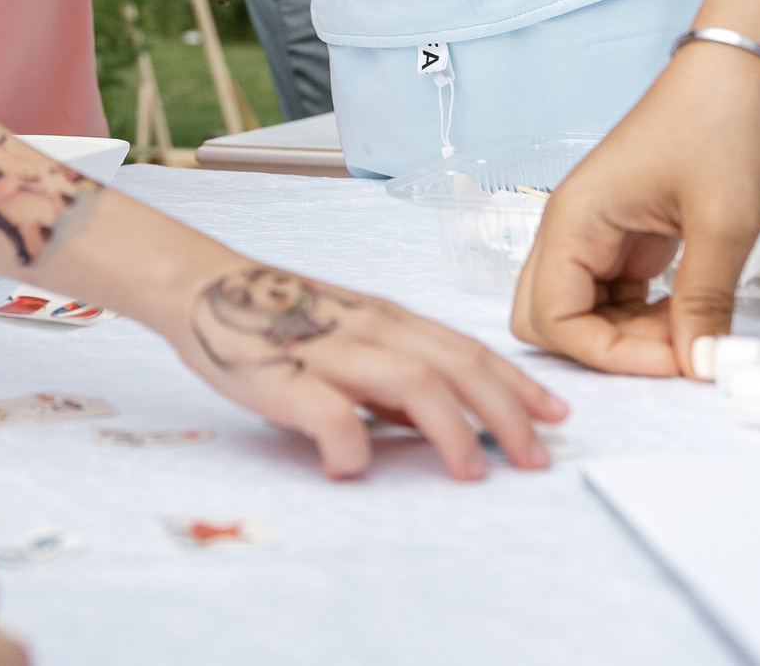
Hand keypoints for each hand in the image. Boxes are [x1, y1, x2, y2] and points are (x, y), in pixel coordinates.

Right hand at [160, 258, 568, 479]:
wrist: (204, 287)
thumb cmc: (277, 317)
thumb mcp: (350, 335)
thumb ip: (393, 374)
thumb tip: (441, 421)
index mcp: (387, 317)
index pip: (469, 350)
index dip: (517, 384)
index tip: (556, 414)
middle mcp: (371, 328)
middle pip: (458, 366)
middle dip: (507, 413)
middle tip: (535, 457)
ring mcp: (332, 350)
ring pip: (414, 383)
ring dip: (453, 429)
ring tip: (471, 471)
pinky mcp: (287, 376)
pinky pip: (332, 416)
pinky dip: (352, 445)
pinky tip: (353, 468)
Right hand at [512, 50, 759, 376]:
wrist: (731, 77)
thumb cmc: (718, 128)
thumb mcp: (724, 222)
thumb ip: (706, 301)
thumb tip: (700, 366)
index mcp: (573, 220)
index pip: (552, 316)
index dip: (608, 353)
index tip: (674, 362)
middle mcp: (570, 231)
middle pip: (545, 318)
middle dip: (603, 350)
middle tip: (671, 352)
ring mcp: (594, 236)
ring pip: (581, 313)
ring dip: (627, 338)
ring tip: (692, 334)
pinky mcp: (622, 240)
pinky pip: (613, 299)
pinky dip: (644, 321)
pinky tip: (689, 317)